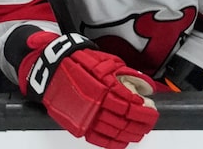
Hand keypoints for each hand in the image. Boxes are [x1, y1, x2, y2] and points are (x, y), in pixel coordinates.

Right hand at [20, 32, 158, 148]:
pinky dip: (112, 143)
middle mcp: (96, 104)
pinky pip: (98, 138)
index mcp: (104, 87)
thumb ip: (126, 74)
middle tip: (149, 122)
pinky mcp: (78, 124)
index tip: (151, 110)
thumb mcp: (105, 61)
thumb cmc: (78, 61)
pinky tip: (122, 141)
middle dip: (141, 123)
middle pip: (124, 120)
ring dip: (130, 134)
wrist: (51, 69)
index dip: (144, 110)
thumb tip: (145, 86)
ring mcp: (86, 116)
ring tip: (139, 132)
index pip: (130, 105)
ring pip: (113, 131)